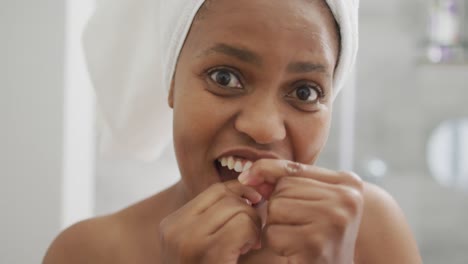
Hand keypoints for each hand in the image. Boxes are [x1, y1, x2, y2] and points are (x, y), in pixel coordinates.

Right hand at [159, 181, 262, 263]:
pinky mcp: (208, 255)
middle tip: (253, 236)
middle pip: (226, 197)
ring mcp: (187, 242)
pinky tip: (247, 252)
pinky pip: (241, 227)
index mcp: (172, 225)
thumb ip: (215, 220)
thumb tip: (249, 190)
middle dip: (249, 211)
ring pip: (237, 210)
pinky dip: (252, 237)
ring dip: (253, 226)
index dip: (240, 193)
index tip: (255, 205)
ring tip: (249, 246)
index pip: (214, 190)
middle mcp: (175, 230)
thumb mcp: (202, 245)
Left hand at [238, 159, 363, 262]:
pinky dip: (276, 243)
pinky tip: (294, 251)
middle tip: (298, 226)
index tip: (245, 178)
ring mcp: (333, 220)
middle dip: (279, 207)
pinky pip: (273, 233)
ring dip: (276, 225)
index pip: (294, 167)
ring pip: (276, 207)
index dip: (266, 171)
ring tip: (297, 237)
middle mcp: (346, 199)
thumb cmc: (321, 236)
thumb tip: (249, 175)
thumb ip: (285, 181)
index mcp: (348, 183)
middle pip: (283, 188)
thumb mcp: (311, 201)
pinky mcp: (315, 243)